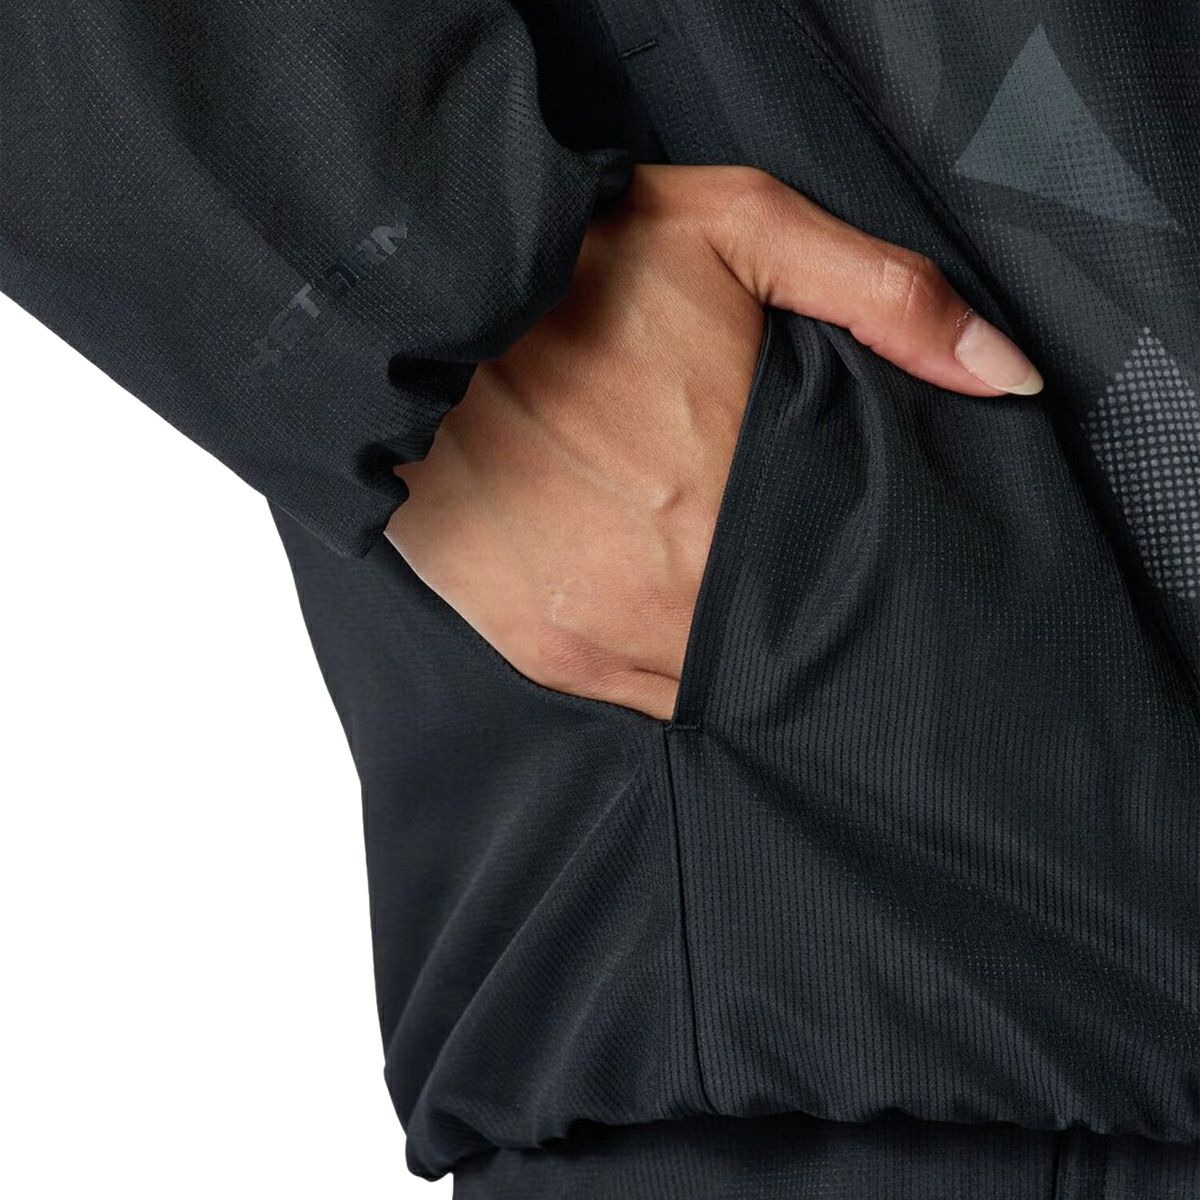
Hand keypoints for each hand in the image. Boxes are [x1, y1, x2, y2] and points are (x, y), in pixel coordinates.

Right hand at [385, 165, 1041, 719]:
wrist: (413, 311)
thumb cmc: (571, 269)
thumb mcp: (738, 230)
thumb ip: (885, 295)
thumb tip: (1008, 375)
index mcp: (738, 495)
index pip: (844, 589)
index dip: (857, 584)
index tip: (857, 568)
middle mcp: (678, 587)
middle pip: (781, 646)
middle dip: (799, 623)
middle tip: (792, 578)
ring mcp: (603, 629)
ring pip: (713, 683)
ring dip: (731, 652)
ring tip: (726, 599)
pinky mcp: (540, 646)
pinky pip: (633, 693)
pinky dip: (660, 663)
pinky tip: (660, 611)